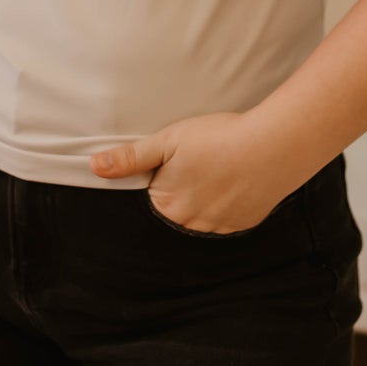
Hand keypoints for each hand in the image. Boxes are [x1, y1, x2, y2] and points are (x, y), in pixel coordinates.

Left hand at [88, 110, 297, 233]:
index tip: (180, 159)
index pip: (155, 193)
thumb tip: (95, 167)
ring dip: (208, 195)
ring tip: (222, 166)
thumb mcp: (168, 141)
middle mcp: (190, 224)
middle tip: (204, 159)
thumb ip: (131, 157)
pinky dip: (230, 200)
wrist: (272, 146)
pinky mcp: (244, 224)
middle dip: (186, 186)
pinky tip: (237, 178)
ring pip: (204, 212)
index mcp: (167, 205)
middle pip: (178, 206)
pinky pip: (228, 215)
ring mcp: (219, 227)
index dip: (165, 173)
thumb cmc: (218, 138)